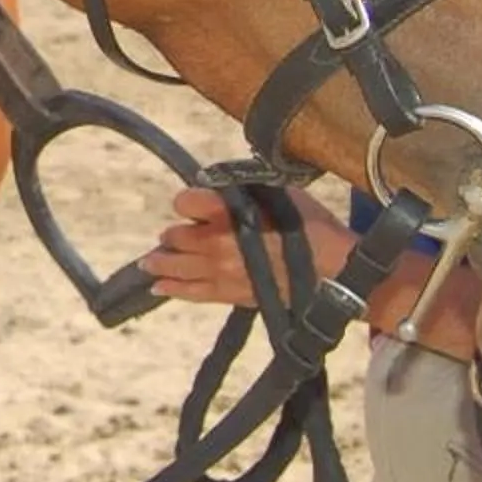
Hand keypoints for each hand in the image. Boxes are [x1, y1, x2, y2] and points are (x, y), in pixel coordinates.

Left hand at [138, 186, 356, 309]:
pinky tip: (158, 286)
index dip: (187, 202)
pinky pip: (190, 292)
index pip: (184, 201)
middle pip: (174, 236)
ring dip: (160, 262)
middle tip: (176, 236)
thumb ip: (244, 190)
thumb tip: (221, 187)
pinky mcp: (227, 294)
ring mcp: (219, 270)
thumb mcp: (278, 193)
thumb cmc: (309, 225)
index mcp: (228, 211)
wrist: (331, 269)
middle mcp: (217, 241)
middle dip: (174, 235)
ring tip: (150, 262)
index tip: (192, 206)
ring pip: (174, 266)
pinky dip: (171, 288)